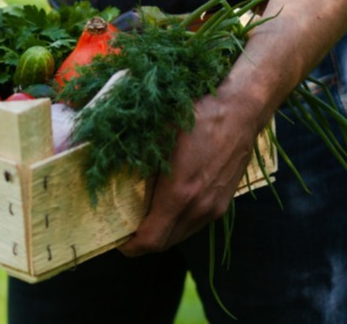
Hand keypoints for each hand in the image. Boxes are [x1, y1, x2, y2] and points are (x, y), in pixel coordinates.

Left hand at [117, 92, 257, 255]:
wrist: (241, 110)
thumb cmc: (196, 118)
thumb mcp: (158, 138)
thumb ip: (139, 166)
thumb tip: (116, 181)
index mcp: (180, 194)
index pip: (151, 240)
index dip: (130, 247)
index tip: (115, 240)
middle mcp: (200, 208)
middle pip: (165, 243)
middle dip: (142, 241)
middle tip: (124, 227)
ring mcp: (215, 207)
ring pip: (181, 234)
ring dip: (161, 232)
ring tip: (142, 216)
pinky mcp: (224, 202)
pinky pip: (195, 224)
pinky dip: (177, 223)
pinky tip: (166, 205)